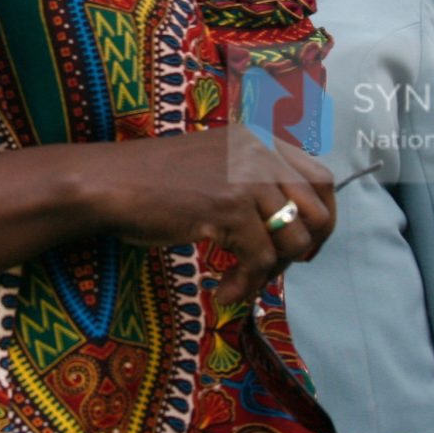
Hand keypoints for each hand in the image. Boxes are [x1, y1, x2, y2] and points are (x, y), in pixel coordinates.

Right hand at [87, 129, 337, 307]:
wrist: (110, 183)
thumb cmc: (154, 183)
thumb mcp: (217, 167)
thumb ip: (254, 184)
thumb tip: (292, 231)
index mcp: (262, 139)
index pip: (322, 179)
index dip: (321, 218)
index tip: (304, 246)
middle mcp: (262, 153)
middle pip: (318, 210)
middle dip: (305, 248)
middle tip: (279, 269)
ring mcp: (248, 178)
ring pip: (293, 241)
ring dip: (270, 273)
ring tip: (240, 283)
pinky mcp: (230, 207)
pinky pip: (259, 260)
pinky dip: (245, 285)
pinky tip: (222, 293)